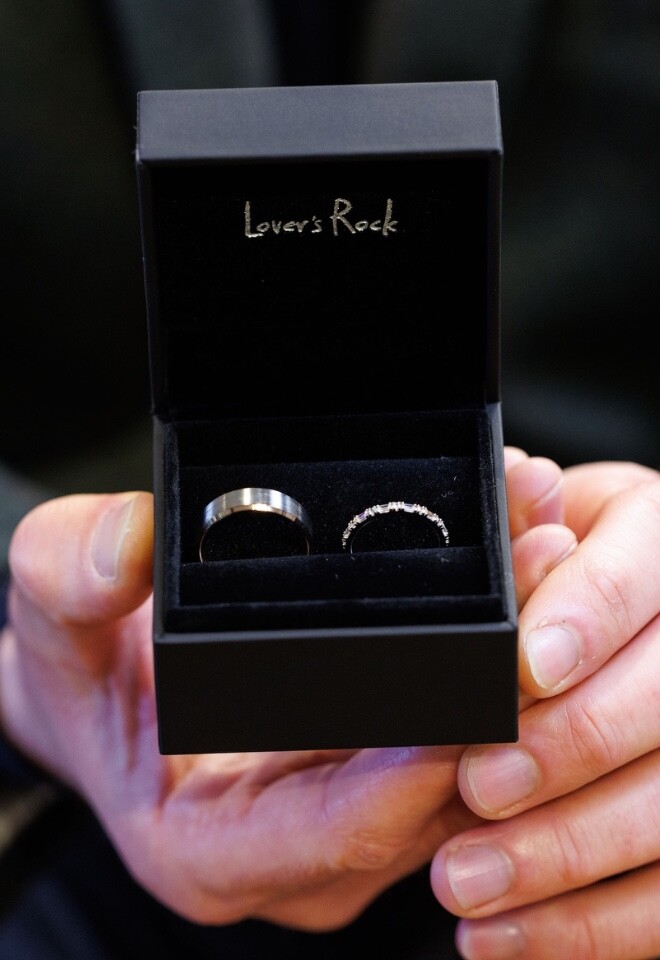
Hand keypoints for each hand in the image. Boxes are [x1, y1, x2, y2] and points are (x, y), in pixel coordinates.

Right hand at [0, 454, 570, 931]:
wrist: (99, 686)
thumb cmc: (76, 666)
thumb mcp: (49, 605)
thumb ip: (75, 575)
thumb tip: (137, 537)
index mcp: (211, 848)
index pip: (339, 832)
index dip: (415, 769)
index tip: (485, 688)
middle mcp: (298, 853)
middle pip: (426, 790)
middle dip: (496, 684)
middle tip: (545, 564)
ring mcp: (349, 820)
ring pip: (461, 755)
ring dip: (510, 653)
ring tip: (544, 539)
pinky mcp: (380, 776)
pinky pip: (456, 722)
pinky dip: (491, 645)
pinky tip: (516, 555)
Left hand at [431, 452, 659, 959]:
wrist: (606, 632)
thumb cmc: (562, 570)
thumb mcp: (544, 527)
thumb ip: (518, 525)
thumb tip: (514, 487)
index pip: (638, 574)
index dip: (585, 619)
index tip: (525, 668)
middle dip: (568, 750)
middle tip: (478, 787)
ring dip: (570, 857)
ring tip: (468, 888)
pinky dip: (597, 927)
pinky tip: (513, 940)